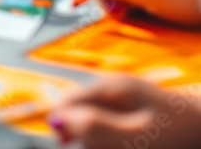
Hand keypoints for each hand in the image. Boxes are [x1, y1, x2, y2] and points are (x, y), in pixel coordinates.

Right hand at [48, 75, 200, 148]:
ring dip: (101, 142)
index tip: (67, 146)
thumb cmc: (175, 133)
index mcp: (109, 88)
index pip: (66, 101)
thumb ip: (95, 126)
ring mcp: (124, 99)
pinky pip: (113, 129)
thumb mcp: (134, 134)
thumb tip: (56, 119)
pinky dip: (115, 140)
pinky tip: (130, 145)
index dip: (62, 126)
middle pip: (79, 114)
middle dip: (87, 137)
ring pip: (96, 124)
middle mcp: (113, 89)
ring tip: (124, 147)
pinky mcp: (134, 112)